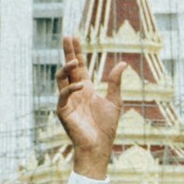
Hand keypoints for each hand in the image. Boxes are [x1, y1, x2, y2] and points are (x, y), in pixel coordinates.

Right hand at [58, 38, 113, 177]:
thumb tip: (122, 63)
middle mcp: (75, 92)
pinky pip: (63, 95)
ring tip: (74, 60)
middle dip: (68, 52)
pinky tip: (82, 85)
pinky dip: (71, 89)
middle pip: (69, 68)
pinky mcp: (63, 111)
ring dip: (66, 68)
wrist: (99, 147)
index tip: (75, 37)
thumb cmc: (106, 128)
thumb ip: (115, 82)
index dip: (78, 52)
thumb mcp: (114, 101)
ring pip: (61, 78)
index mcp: (86, 89)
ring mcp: (68, 101)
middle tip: (67, 36)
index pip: (80, 67)